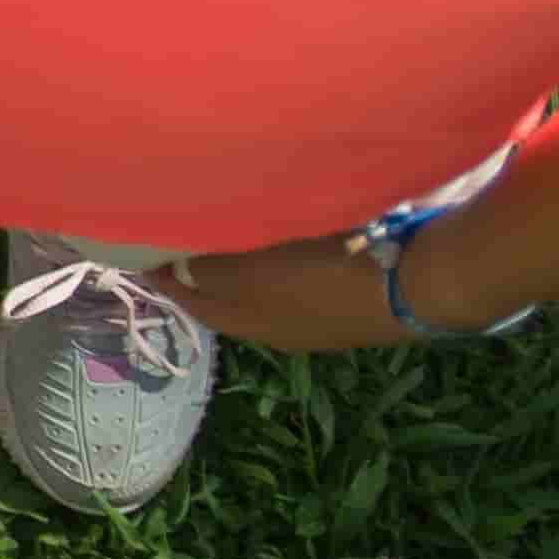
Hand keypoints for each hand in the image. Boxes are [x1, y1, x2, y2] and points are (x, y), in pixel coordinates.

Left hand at [169, 227, 459, 354]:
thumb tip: (183, 269)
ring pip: (268, 289)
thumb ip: (212, 269)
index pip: (194, 303)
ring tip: (230, 229)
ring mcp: (318, 319)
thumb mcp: (254, 269)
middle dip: (205, 272)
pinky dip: (282, 262)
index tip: (144, 253)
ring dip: (246, 265)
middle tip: (184, 237)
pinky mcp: (350, 301)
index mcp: (249, 323)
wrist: (414, 285)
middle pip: (230, 300)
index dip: (168, 279)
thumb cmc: (322, 273)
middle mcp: (279, 329)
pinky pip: (301, 280)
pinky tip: (287, 236)